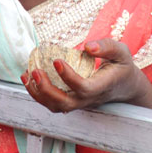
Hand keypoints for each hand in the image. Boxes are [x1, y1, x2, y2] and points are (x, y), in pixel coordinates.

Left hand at [22, 38, 148, 112]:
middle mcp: (88, 99)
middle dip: (46, 90)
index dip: (69, 77)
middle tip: (35, 71)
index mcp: (102, 87)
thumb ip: (107, 47)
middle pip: (64, 103)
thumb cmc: (121, 66)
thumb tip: (87, 46)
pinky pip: (50, 103)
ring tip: (28, 73)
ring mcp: (78, 103)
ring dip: (37, 93)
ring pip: (55, 106)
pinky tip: (27, 77)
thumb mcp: (121, 52)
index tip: (57, 60)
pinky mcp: (69, 102)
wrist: (123, 86)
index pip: (84, 88)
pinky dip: (36, 93)